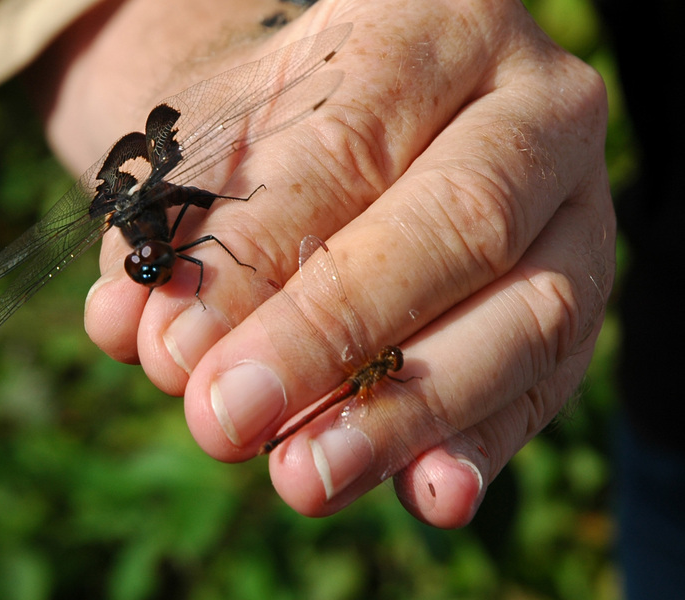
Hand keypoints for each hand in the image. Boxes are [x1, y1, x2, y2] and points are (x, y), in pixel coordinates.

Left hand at [29, 0, 613, 526]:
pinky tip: (429, 495)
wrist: (357, 121)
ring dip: (404, 414)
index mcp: (431, 27)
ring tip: (303, 477)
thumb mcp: (218, 148)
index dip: (260, 262)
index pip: (348, 149)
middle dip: (333, 337)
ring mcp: (577, 206)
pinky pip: (547, 378)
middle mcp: (531, 105)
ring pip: (524, 317)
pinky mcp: (583, 296)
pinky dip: (479, 443)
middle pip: (457, 225)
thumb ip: (182, 234)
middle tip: (225, 420)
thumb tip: (145, 339)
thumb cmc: (275, 126)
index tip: (175, 353)